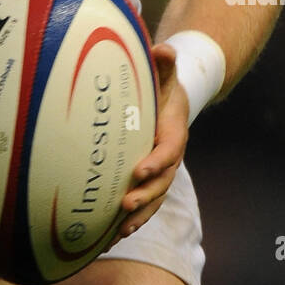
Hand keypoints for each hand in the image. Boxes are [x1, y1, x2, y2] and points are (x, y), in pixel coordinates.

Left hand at [105, 43, 188, 246]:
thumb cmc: (163, 87)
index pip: (168, 151)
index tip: (139, 171)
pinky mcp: (148, 181)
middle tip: (125, 205)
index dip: (156, 162)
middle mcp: (170, 158)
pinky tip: (110, 236)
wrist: (172, 104)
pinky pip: (143, 203)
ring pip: (154, 199)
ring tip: (120, 229)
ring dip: (139, 215)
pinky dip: (131, 219)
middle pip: (162, 183)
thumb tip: (164, 48)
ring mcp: (160, 172)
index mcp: (174, 133)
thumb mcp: (166, 75)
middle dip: (145, 196)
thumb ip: (165, 64)